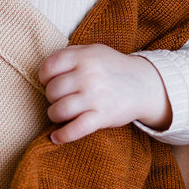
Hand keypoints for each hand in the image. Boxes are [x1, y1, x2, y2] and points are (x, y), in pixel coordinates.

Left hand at [39, 44, 171, 143]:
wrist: (145, 85)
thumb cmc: (112, 68)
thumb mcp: (93, 51)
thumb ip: (69, 54)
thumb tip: (45, 71)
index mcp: (84, 57)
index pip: (49, 67)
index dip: (44, 77)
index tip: (49, 81)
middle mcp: (89, 75)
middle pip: (52, 91)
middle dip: (52, 97)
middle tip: (61, 98)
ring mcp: (96, 97)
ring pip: (59, 110)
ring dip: (55, 115)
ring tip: (60, 114)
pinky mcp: (102, 116)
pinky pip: (76, 129)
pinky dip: (62, 135)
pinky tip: (56, 137)